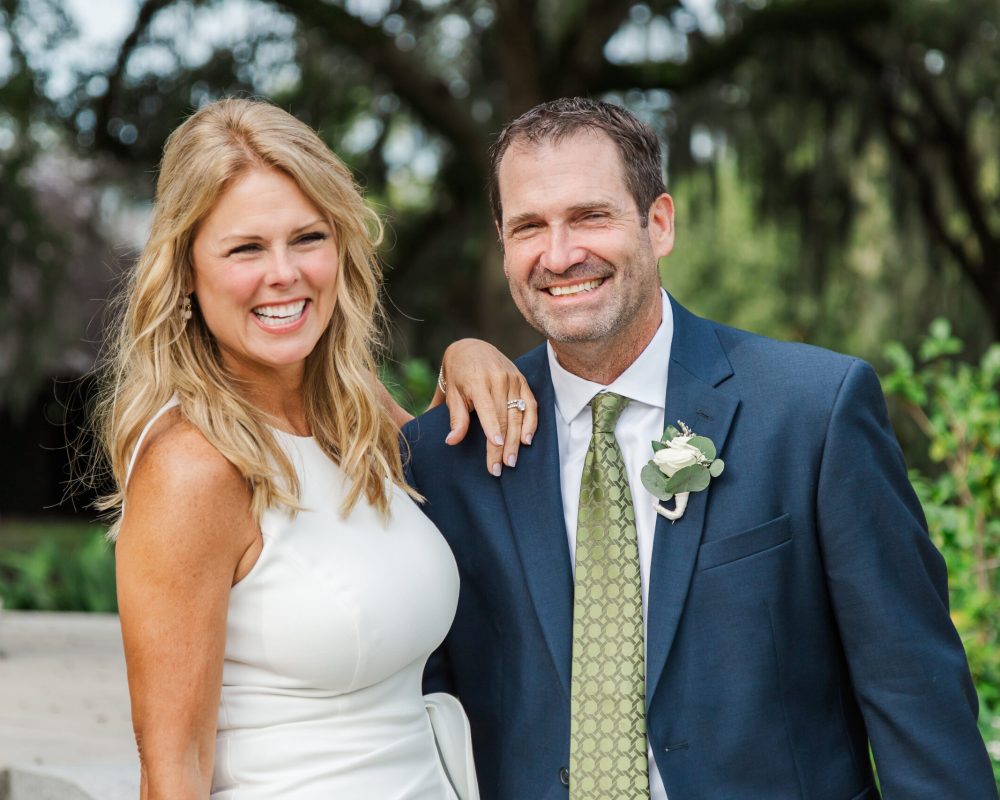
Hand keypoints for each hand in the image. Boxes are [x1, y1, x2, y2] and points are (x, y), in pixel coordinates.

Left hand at [435, 339, 537, 475]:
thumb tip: (451, 441)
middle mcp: (498, 378)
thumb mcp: (452, 393)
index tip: (495, 446)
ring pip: (518, 414)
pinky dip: (531, 423)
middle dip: (502, 444)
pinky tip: (527, 440)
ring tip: (511, 461)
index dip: (493, 427)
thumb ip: (456, 417)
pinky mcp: (523, 381)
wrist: (472, 348)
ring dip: (516, 440)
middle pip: (504, 416)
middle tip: (499, 467)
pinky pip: (531, 405)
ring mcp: (513, 379)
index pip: (488, 408)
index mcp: (477, 380)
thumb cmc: (458, 374)